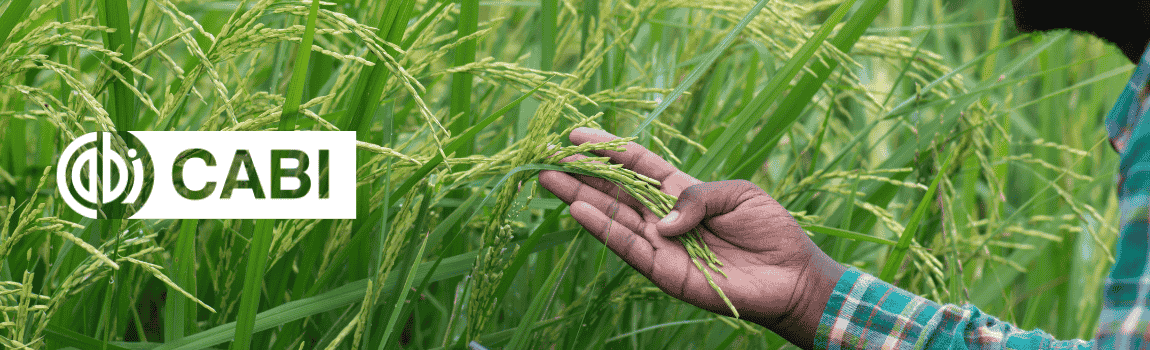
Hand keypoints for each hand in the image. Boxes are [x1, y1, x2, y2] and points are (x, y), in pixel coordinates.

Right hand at [538, 128, 844, 348]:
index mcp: (680, 191)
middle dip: (582, 172)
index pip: (637, 165)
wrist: (790, 275)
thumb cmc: (769, 230)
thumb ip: (696, 197)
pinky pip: (627, 247)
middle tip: (548, 156)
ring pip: (612, 216)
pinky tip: (577, 211)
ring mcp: (660, 244)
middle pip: (615, 190)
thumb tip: (661, 220)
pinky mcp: (664, 272)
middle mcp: (663, 216)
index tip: (577, 133)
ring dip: (580, 197)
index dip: (609, 149)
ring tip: (549, 177)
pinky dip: (603, 230)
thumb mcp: (736, 195)